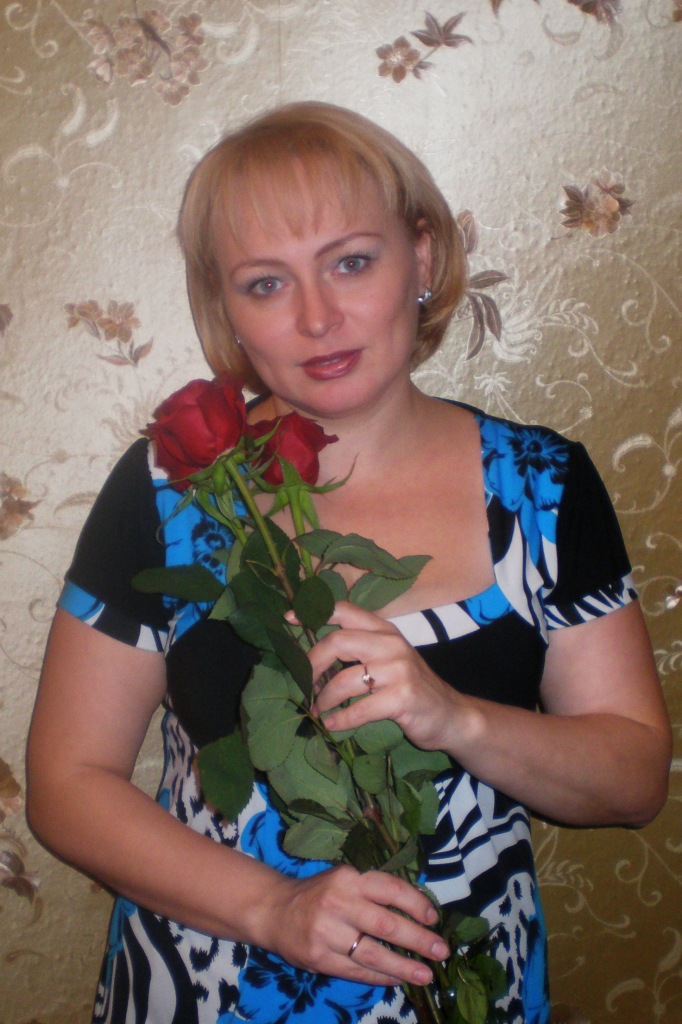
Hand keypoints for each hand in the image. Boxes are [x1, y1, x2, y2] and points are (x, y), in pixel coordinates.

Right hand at [264, 864, 448, 986]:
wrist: (274, 910)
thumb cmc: (319, 893)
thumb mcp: (344, 879)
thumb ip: (373, 891)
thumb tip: (418, 909)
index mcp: (349, 878)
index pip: (390, 888)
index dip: (416, 903)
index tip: (434, 918)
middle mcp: (338, 902)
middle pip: (386, 923)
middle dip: (418, 939)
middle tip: (441, 950)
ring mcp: (327, 932)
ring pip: (373, 953)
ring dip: (404, 966)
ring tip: (426, 975)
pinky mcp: (319, 958)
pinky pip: (357, 970)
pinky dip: (380, 976)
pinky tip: (397, 980)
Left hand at [306, 601, 461, 750]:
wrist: (451, 715)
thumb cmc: (411, 686)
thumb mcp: (389, 658)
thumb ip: (360, 648)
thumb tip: (313, 652)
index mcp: (384, 630)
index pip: (345, 610)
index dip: (314, 613)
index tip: (289, 619)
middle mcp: (391, 644)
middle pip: (338, 642)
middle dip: (312, 664)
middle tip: (303, 683)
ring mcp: (399, 670)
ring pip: (345, 680)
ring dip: (324, 698)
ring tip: (317, 709)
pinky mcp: (402, 697)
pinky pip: (360, 709)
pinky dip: (341, 719)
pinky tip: (332, 724)